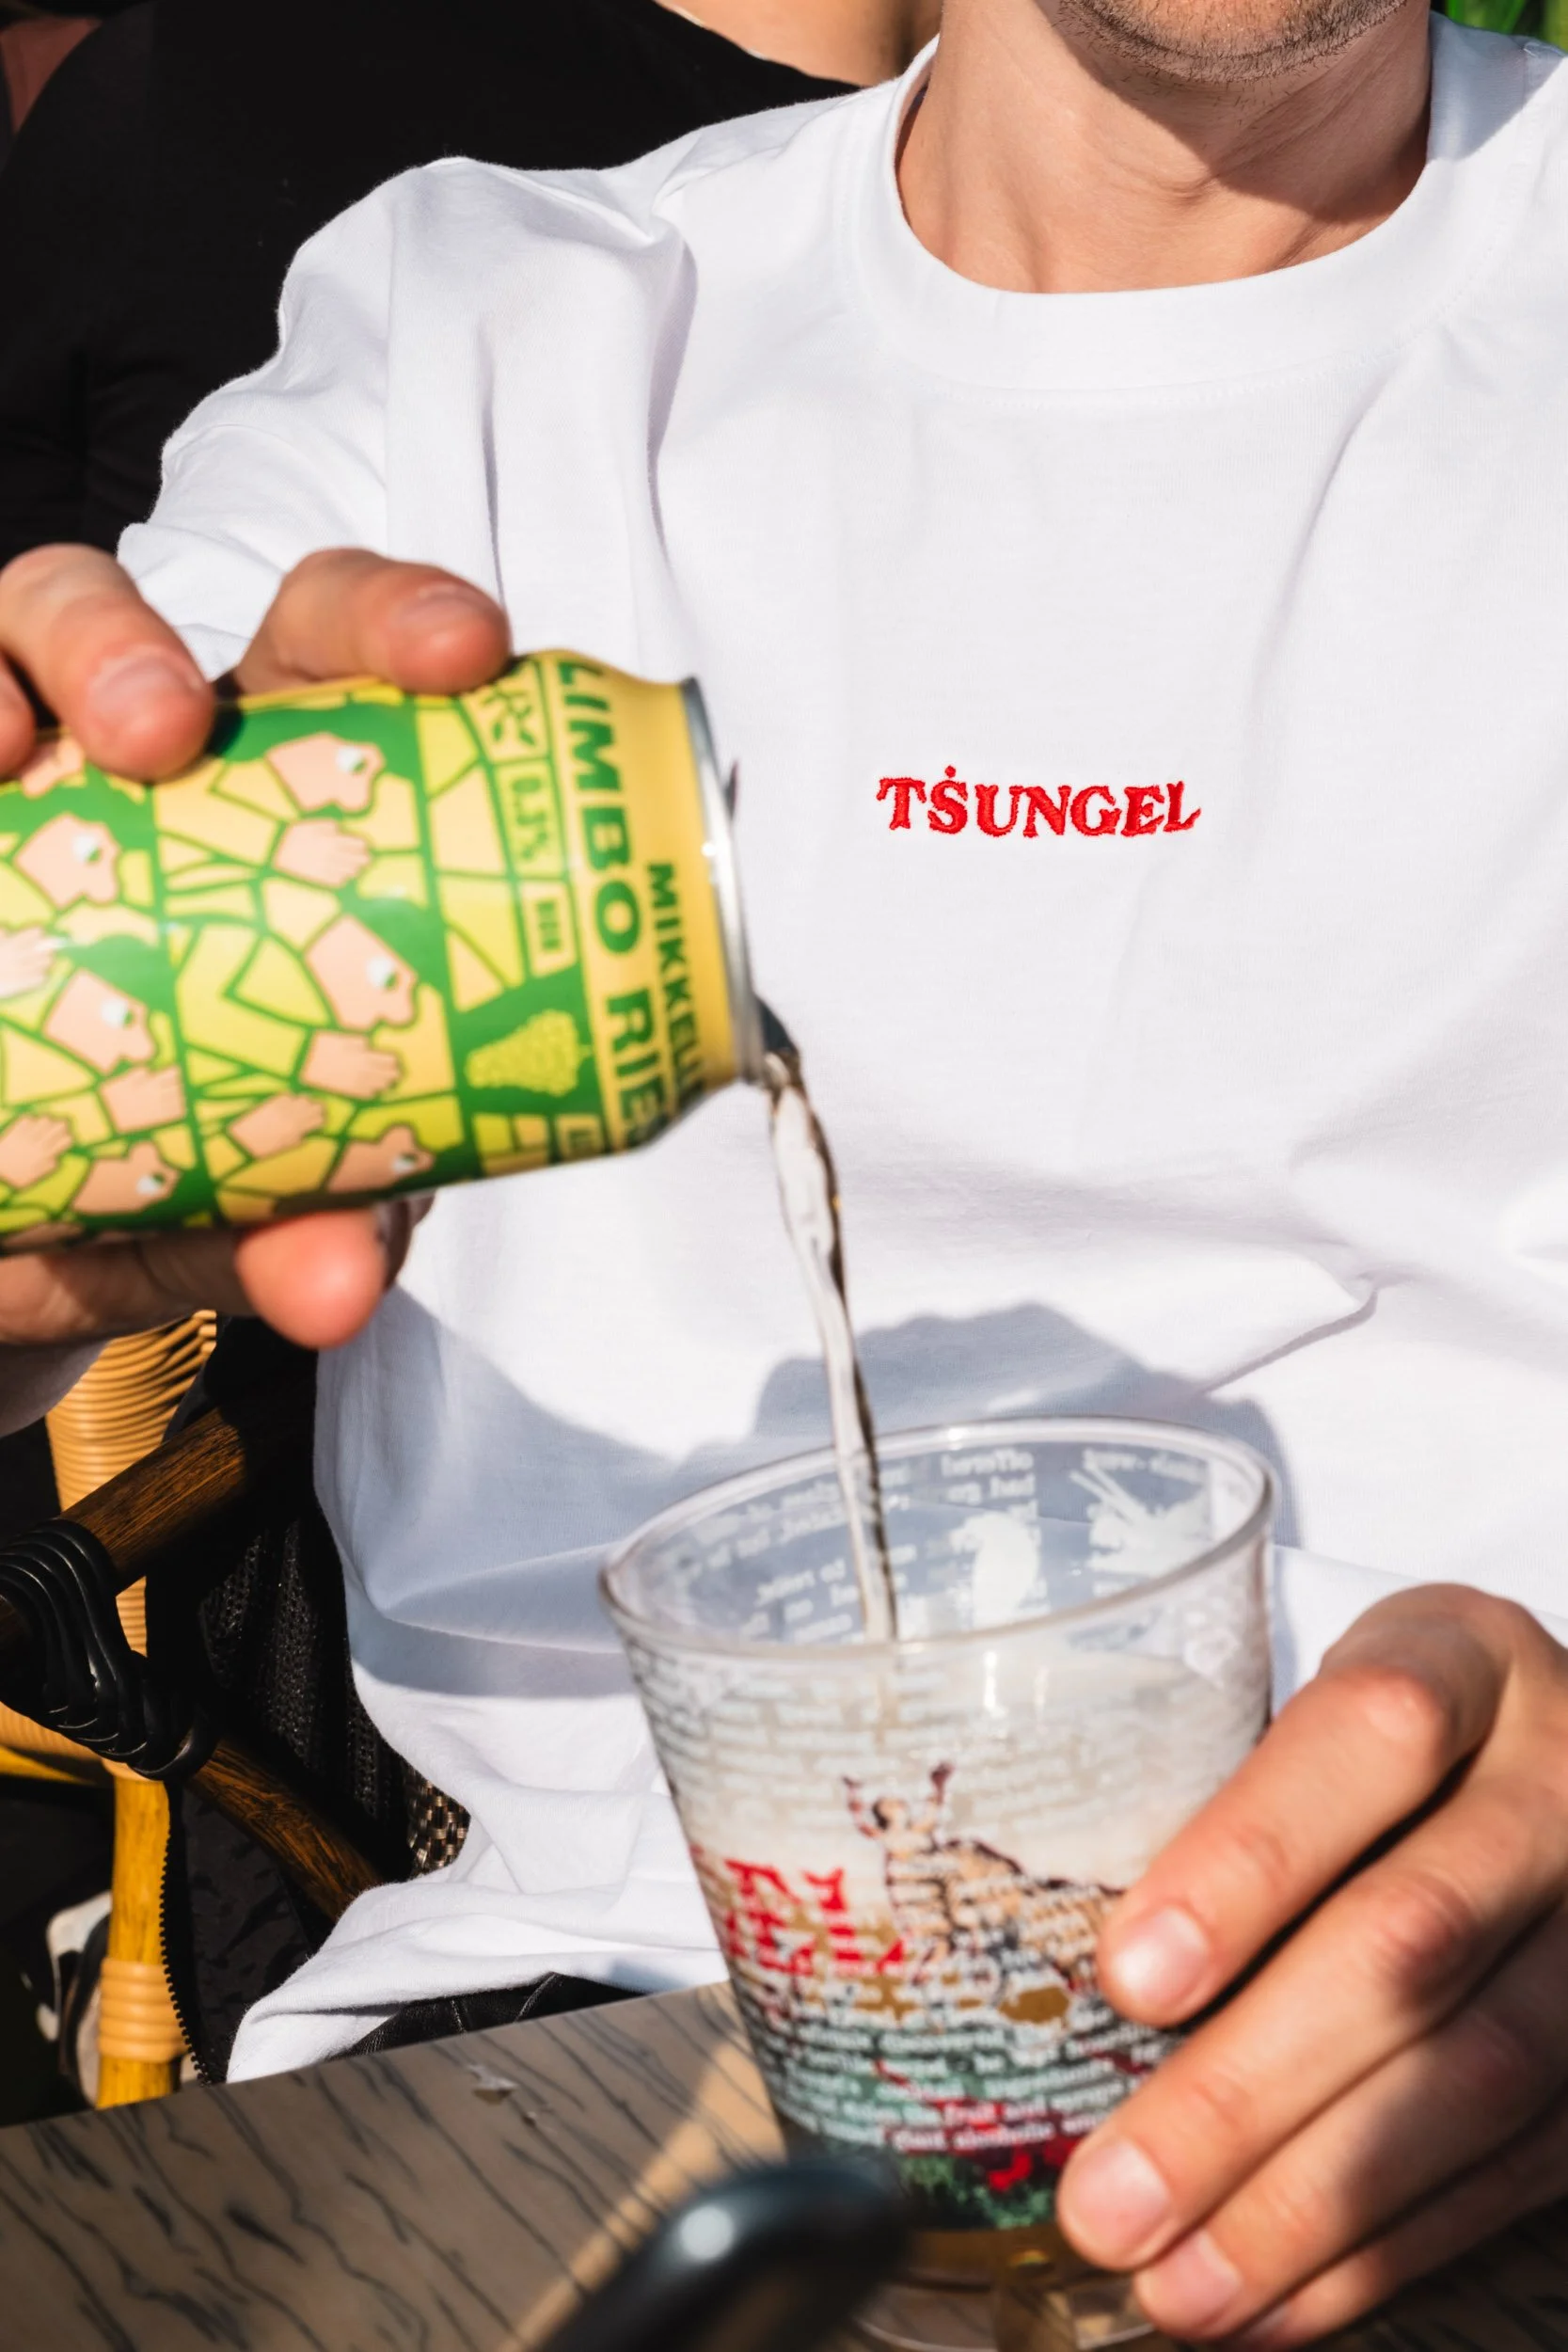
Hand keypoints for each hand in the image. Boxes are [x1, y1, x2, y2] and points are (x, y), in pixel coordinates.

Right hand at [0, 541, 506, 1348]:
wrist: (19, 1249)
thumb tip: (339, 1284)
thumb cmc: (190, 1174)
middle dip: (129, 641)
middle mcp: (120, 766)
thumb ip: (312, 1220)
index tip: (463, 654)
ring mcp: (1, 786)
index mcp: (267, 798)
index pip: (334, 656)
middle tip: (161, 736)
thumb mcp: (259, 1206)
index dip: (396, 616)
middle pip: (118, 620)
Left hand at [0, 1114, 70, 1190]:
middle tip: (62, 1124)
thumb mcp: (34, 1177)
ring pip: (43, 1121)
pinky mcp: (16, 1132)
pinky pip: (27, 1120)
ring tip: (45, 1123)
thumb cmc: (15, 1176)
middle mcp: (38, 1144)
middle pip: (57, 1128)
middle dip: (61, 1125)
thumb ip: (46, 1168)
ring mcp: (27, 1136)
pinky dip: (31, 1120)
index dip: (67, 1138)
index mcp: (44, 1155)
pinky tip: (30, 1123)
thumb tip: (56, 1160)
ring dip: (46, 1121)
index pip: (64, 1141)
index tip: (66, 1138)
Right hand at [275, 818, 372, 886]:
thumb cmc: (293, 835)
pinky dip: (341, 879)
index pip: (352, 843)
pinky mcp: (318, 877)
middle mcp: (331, 854)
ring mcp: (326, 867)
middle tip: (368, 860)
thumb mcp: (310, 824)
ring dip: (354, 870)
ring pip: (346, 870)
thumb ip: (327, 825)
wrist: (276, 852)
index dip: (360, 844)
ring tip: (358, 869)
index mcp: (331, 840)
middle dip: (362, 859)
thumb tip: (338, 828)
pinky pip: (334, 880)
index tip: (365, 845)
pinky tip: (344, 878)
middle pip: (353, 858)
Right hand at [300, 1029, 401, 1099]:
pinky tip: (375, 1092)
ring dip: (384, 1084)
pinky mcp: (347, 1090)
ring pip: (375, 1084)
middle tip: (398, 1075)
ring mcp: (355, 1081)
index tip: (396, 1062)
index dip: (391, 1061)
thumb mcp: (340, 1039)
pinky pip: (363, 1093)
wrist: (307, 1063)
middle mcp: (361, 1069)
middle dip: (391, 1074)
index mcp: (362, 1055)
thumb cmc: (322, 1048)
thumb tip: (367, 1044)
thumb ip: (356, 1042)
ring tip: (390, 1084)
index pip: (383, 1059)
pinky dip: (371, 1093)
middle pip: (382, 1073)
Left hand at [1056, 1586, 1567, 2346]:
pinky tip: (1276, 2300)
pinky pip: (1522, 2162)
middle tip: (1109, 2199)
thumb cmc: (1371, 1733)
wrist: (1554, 1753)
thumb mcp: (1308, 1686)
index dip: (1250, 1858)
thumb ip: (1205, 1783)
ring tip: (1174, 2284)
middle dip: (1245, 2091)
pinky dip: (1391, 2245)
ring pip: (1475, 2074)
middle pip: (1408, 1940)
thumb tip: (1023, 1953)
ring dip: (1310, 2203)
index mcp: (1463, 1657)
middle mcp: (1559, 1779)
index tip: (1128, 1978)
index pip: (1371, 1734)